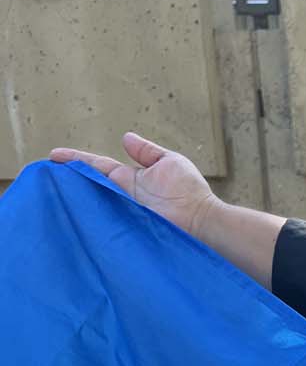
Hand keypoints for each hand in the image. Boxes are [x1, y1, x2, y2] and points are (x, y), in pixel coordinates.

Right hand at [48, 132, 216, 238]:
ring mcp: (123, 213)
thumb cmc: (190, 192)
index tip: (53, 156)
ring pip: (91, 203)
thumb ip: (146, 151)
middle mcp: (122, 196)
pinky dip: (87, 215)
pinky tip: (69, 208)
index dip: (76, 160)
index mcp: (129, 179)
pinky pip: (102, 221)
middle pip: (88, 185)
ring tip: (48, 187)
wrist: (202, 221)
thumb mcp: (168, 162)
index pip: (96, 167)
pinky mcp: (126, 228)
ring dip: (72, 195)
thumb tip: (125, 138)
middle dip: (67, 179)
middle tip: (44, 174)